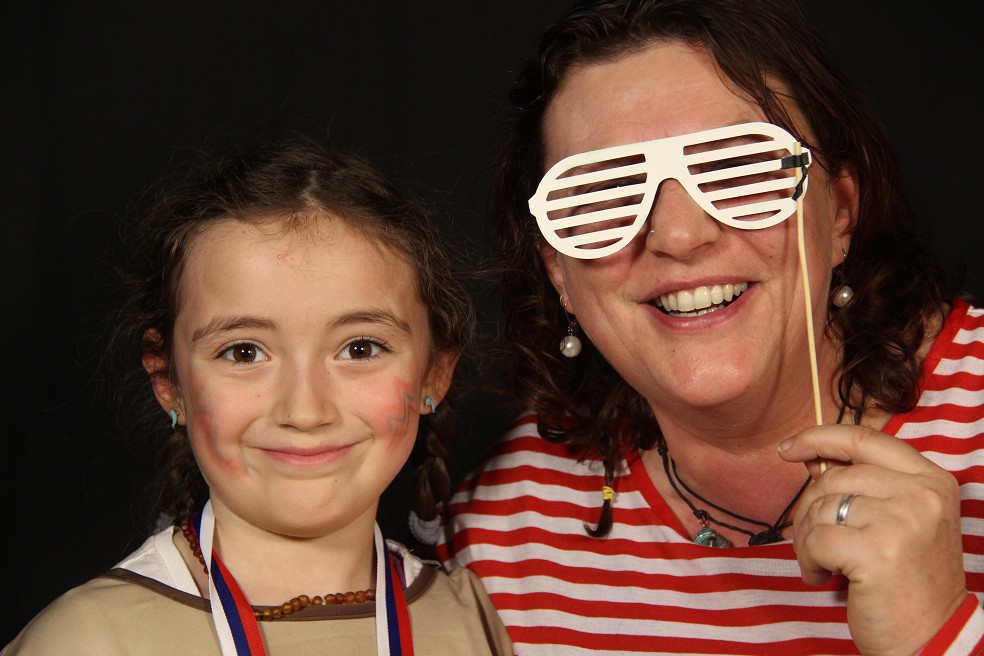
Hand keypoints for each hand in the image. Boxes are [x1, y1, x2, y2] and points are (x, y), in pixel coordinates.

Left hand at [779, 423, 968, 655]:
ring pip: (820, 508)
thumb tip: (811, 458)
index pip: (863, 438)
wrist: (932, 638)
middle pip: (833, 477)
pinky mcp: (877, 552)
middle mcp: (921, 494)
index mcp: (931, 479)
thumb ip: (864, 485)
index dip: (818, 438)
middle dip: (810, 510)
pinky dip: (808, 561)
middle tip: (815, 542)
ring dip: (807, 540)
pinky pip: (814, 540)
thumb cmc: (906, 581)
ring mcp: (901, 521)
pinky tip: (823, 577)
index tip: (788, 448)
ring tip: (824, 564)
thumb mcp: (899, 521)